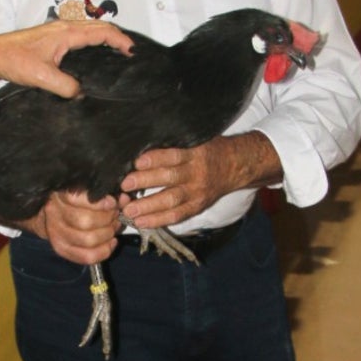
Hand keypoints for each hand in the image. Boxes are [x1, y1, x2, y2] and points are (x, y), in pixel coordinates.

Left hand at [0, 20, 132, 97]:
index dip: (121, 41)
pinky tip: (94, 54)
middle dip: (118, 36)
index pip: (102, 32)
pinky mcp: (52, 38)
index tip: (133, 52)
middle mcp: (64, 27)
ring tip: (118, 51)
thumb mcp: (42, 77)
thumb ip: (66, 86)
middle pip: (99, 27)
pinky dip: (94, 40)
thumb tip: (81, 94)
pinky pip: (81, 35)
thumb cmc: (13, 59)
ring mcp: (58, 31)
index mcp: (66, 32)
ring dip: (106, 37)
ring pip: (90, 29)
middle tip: (131, 52)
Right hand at [22, 190, 121, 264]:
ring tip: (113, 228)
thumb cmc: (73, 199)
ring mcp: (56, 234)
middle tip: (114, 215)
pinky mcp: (61, 249)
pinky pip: (87, 256)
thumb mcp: (85, 191)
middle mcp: (55, 214)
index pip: (77, 199)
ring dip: (107, 235)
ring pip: (87, 240)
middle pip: (86, 221)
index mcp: (61, 195)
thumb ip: (104, 193)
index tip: (111, 202)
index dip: (100, 203)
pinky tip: (111, 242)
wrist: (50, 214)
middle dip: (107, 220)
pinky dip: (104, 251)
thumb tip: (123, 199)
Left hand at [119, 133, 277, 230]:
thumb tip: (142, 144)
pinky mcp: (197, 206)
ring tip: (129, 210)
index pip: (173, 155)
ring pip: (172, 200)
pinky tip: (141, 222)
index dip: (155, 159)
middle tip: (125, 185)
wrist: (235, 165)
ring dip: (149, 206)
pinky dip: (158, 220)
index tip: (136, 162)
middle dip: (146, 182)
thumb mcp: (195, 138)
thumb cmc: (208, 149)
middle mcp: (197, 173)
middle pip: (170, 178)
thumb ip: (174, 142)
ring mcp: (197, 192)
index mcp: (195, 153)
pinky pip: (177, 215)